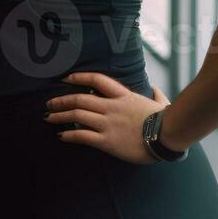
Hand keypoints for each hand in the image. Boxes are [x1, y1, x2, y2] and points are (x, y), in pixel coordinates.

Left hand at [44, 72, 169, 164]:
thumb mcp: (161, 103)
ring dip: (60, 116)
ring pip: (76, 116)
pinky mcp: (107, 141)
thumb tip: (156, 90)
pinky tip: (61, 136)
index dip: (79, 77)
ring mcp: (108, 123)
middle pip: (79, 99)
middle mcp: (111, 107)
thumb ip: (156, 96)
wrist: (169, 135)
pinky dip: (69, 135)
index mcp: (123, 96)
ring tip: (48, 118)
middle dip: (61, 100)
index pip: (97, 80)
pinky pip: (82, 136)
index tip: (65, 78)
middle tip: (48, 103)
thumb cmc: (168, 120)